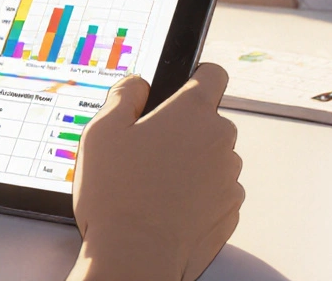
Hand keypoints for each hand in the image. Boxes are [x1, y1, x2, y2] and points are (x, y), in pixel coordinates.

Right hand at [70, 64, 243, 280]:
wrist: (135, 256)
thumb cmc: (117, 194)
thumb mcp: (101, 130)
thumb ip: (124, 95)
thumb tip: (138, 84)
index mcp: (192, 112)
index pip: (213, 75)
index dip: (197, 76)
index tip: (181, 87)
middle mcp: (220, 141)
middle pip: (208, 121)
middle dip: (182, 130)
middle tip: (145, 150)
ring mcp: (229, 178)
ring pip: (211, 158)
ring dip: (190, 164)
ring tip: (151, 184)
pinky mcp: (230, 212)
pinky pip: (214, 192)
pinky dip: (195, 195)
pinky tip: (164, 207)